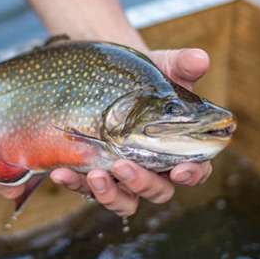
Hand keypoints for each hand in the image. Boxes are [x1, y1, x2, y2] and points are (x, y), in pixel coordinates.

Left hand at [50, 47, 213, 216]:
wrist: (107, 76)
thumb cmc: (144, 78)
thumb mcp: (164, 66)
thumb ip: (183, 65)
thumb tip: (200, 57)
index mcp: (177, 149)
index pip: (194, 170)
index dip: (192, 174)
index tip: (181, 171)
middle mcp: (152, 169)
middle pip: (157, 191)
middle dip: (141, 183)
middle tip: (123, 165)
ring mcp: (122, 176)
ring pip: (124, 200)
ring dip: (109, 194)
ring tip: (94, 176)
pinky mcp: (94, 175)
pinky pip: (85, 188)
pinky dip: (74, 184)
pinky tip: (60, 173)